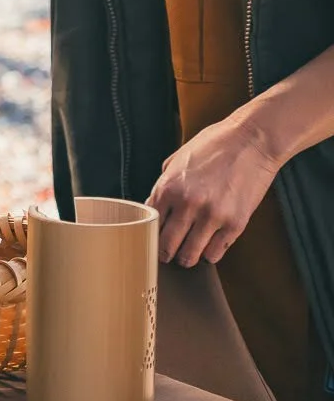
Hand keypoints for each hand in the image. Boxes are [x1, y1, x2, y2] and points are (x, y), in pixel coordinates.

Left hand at [148, 113, 283, 266]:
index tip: (150, 240)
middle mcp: (187, 204)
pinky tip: (207, 249)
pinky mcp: (235, 224)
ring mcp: (212, 216)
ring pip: (190, 255)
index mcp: (168, 187)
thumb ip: (164, 184)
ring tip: (185, 257)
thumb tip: (153, 206)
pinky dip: (209, 255)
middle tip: (165, 256)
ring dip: (186, 259)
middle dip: (164, 253)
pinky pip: (215, 253)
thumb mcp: (177, 160)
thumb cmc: (213, 146)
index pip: (150, 223)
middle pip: (167, 245)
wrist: (251, 141)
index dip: (149, 234)